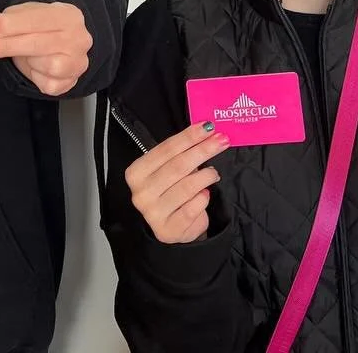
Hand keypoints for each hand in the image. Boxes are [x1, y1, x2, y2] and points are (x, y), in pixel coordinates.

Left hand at [0, 1, 91, 95]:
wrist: (61, 43)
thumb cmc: (41, 27)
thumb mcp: (26, 15)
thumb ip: (10, 21)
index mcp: (68, 15)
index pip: (37, 19)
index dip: (10, 24)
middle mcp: (79, 38)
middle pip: (39, 43)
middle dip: (7, 45)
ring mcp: (78, 61)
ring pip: (47, 65)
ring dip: (27, 60)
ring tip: (23, 54)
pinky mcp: (71, 82)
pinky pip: (48, 84)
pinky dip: (35, 76)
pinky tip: (34, 66)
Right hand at [124, 122, 230, 243]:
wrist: (170, 227)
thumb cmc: (169, 192)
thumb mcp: (168, 171)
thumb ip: (181, 154)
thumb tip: (207, 133)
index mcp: (136, 172)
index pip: (165, 150)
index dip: (188, 137)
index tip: (208, 127)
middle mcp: (140, 192)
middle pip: (178, 166)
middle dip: (202, 151)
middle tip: (221, 141)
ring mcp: (153, 212)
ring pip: (187, 187)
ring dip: (206, 176)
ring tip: (214, 173)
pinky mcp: (168, 229)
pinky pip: (193, 207)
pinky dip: (203, 197)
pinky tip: (206, 193)